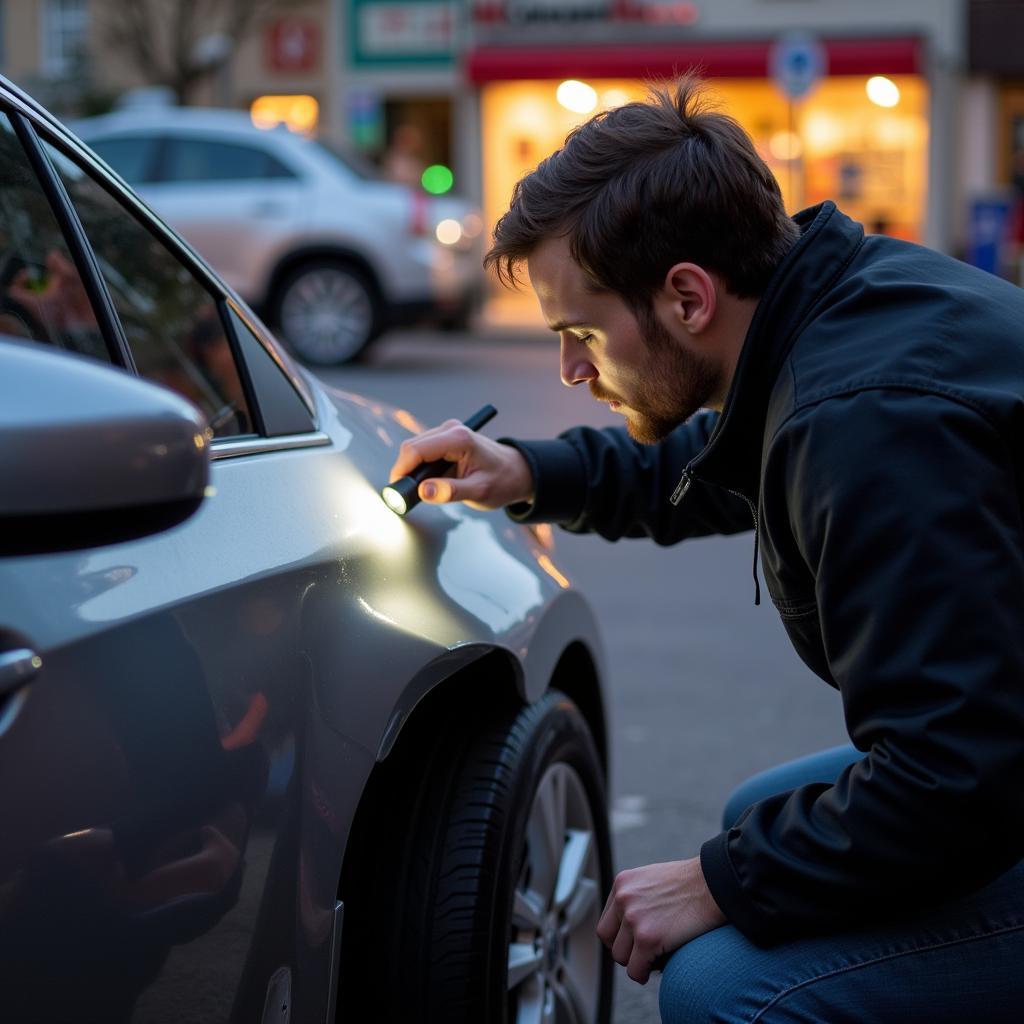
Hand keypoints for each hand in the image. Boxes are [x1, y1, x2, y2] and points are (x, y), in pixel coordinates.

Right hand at [389, 419, 534, 509]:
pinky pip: (423, 451)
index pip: (416, 450)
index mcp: (458, 439)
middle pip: (412, 447)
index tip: (397, 490)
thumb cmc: (502, 481)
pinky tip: (430, 481)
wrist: (516, 472)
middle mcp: (451, 430)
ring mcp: (448, 432)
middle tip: (409, 495)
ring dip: (413, 469)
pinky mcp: (446, 439)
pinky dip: (420, 467)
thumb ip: (451, 492)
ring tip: (422, 490)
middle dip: (405, 471)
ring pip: (415, 449)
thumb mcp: (479, 492)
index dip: (401, 470)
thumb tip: (424, 491)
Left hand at [597, 857, 726, 983]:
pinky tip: (658, 967)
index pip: (607, 919)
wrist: (715, 884)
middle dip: (624, 949)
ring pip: (621, 957)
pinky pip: (636, 971)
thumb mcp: (653, 879)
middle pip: (608, 939)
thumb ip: (637, 895)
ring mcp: (633, 919)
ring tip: (653, 959)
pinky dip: (644, 974)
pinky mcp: (647, 939)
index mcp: (622, 883)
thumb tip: (628, 922)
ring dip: (636, 962)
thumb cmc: (692, 883)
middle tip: (642, 953)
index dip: (620, 935)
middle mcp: (623, 898)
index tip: (633, 942)